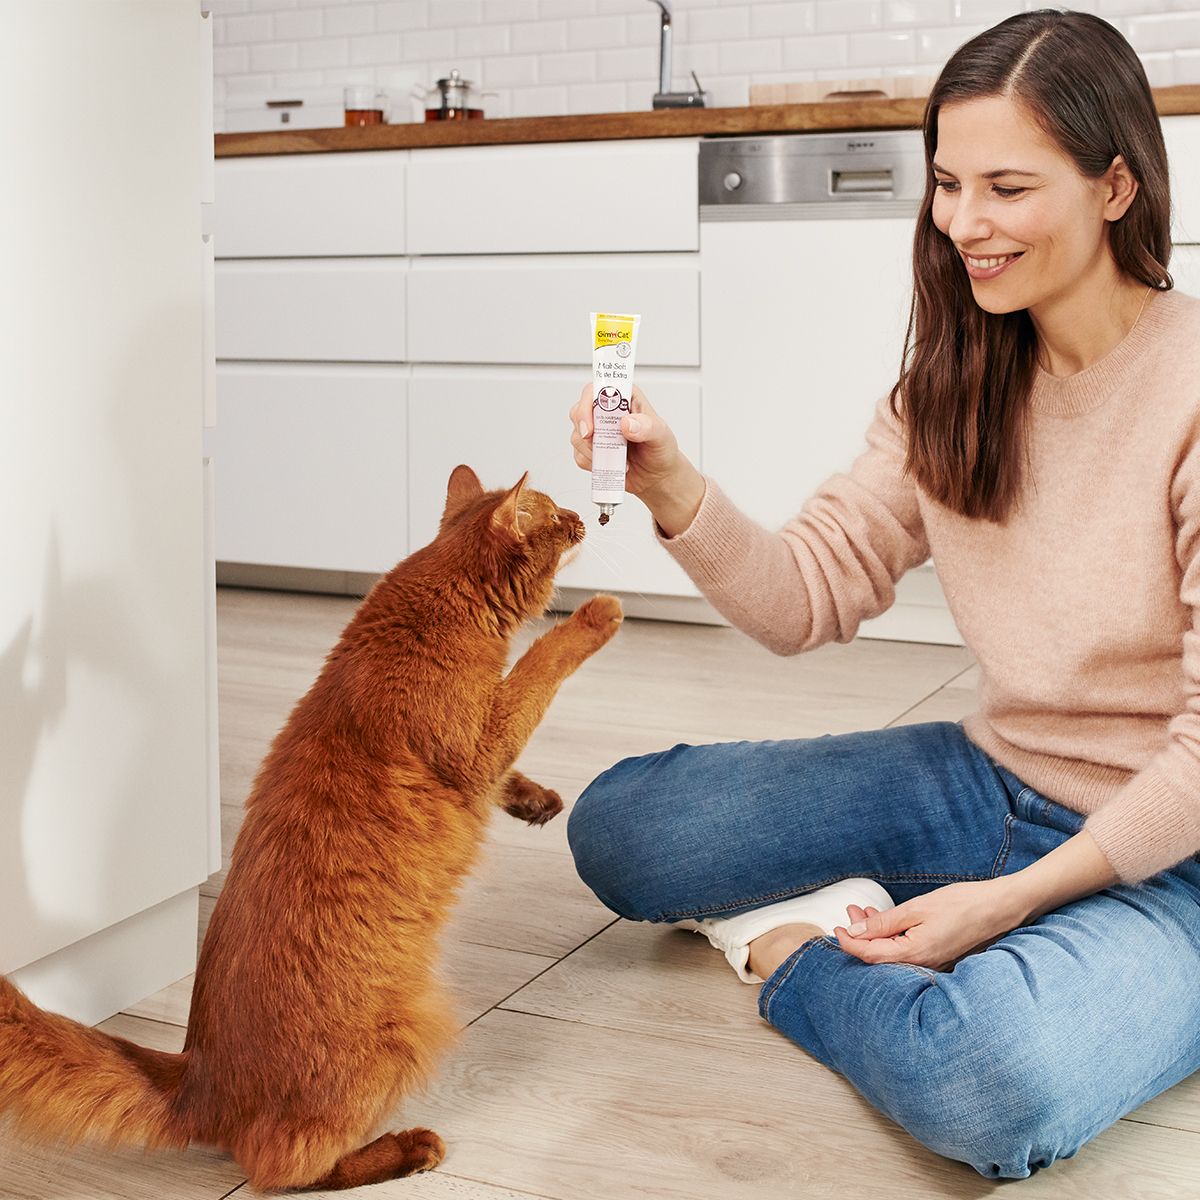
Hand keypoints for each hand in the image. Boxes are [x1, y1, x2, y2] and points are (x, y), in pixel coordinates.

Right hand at [569, 383, 705, 534]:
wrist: (658, 476)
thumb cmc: (661, 450)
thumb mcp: (661, 435)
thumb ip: (647, 426)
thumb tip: (626, 423)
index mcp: (624, 398)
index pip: (597, 389)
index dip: (588, 403)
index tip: (592, 425)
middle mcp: (607, 413)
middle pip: (579, 411)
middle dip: (585, 429)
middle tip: (596, 442)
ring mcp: (598, 432)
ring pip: (577, 436)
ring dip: (592, 451)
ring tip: (617, 458)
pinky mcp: (592, 451)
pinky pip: (579, 456)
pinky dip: (592, 464)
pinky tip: (611, 465)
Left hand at [832, 879, 1027, 971]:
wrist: (1001, 907)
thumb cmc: (963, 904)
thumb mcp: (917, 908)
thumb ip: (885, 923)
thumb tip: (857, 932)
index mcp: (916, 953)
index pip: (871, 956)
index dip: (849, 944)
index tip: (836, 929)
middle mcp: (923, 963)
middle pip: (880, 955)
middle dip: (860, 935)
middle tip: (850, 912)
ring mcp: (932, 960)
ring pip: (893, 951)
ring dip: (875, 933)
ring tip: (863, 911)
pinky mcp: (939, 954)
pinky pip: (907, 949)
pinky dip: (892, 934)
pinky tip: (886, 920)